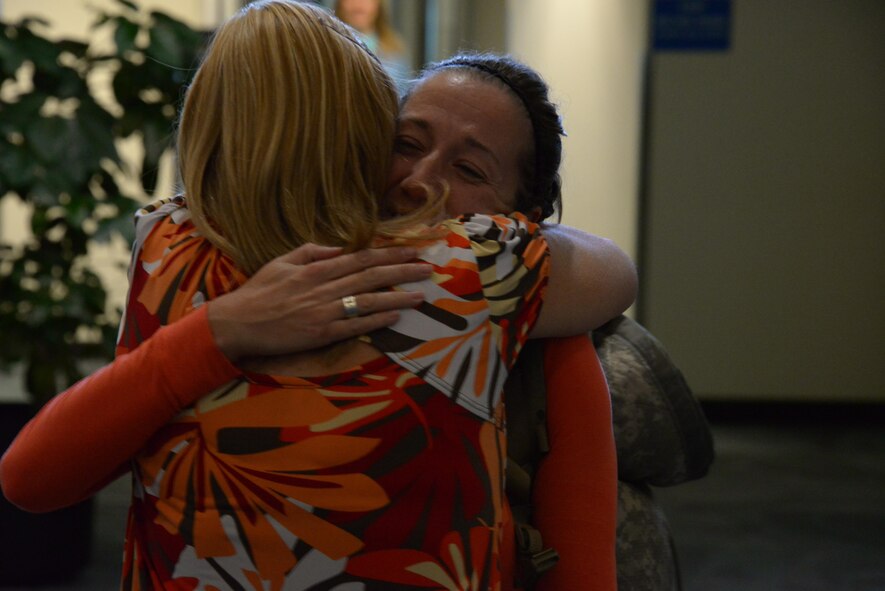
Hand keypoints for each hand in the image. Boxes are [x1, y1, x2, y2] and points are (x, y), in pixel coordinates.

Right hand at [207, 243, 431, 361]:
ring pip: (368, 300)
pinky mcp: (322, 333)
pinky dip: (376, 320)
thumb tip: (337, 247)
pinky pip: (355, 325)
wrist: (238, 323)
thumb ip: (311, 252)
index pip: (360, 258)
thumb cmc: (258, 292)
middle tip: (428, 267)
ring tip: (421, 293)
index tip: (411, 251)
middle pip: (371, 276)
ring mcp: (325, 311)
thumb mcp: (281, 262)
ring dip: (398, 296)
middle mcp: (324, 287)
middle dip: (402, 270)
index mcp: (316, 268)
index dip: (388, 254)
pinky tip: (396, 316)